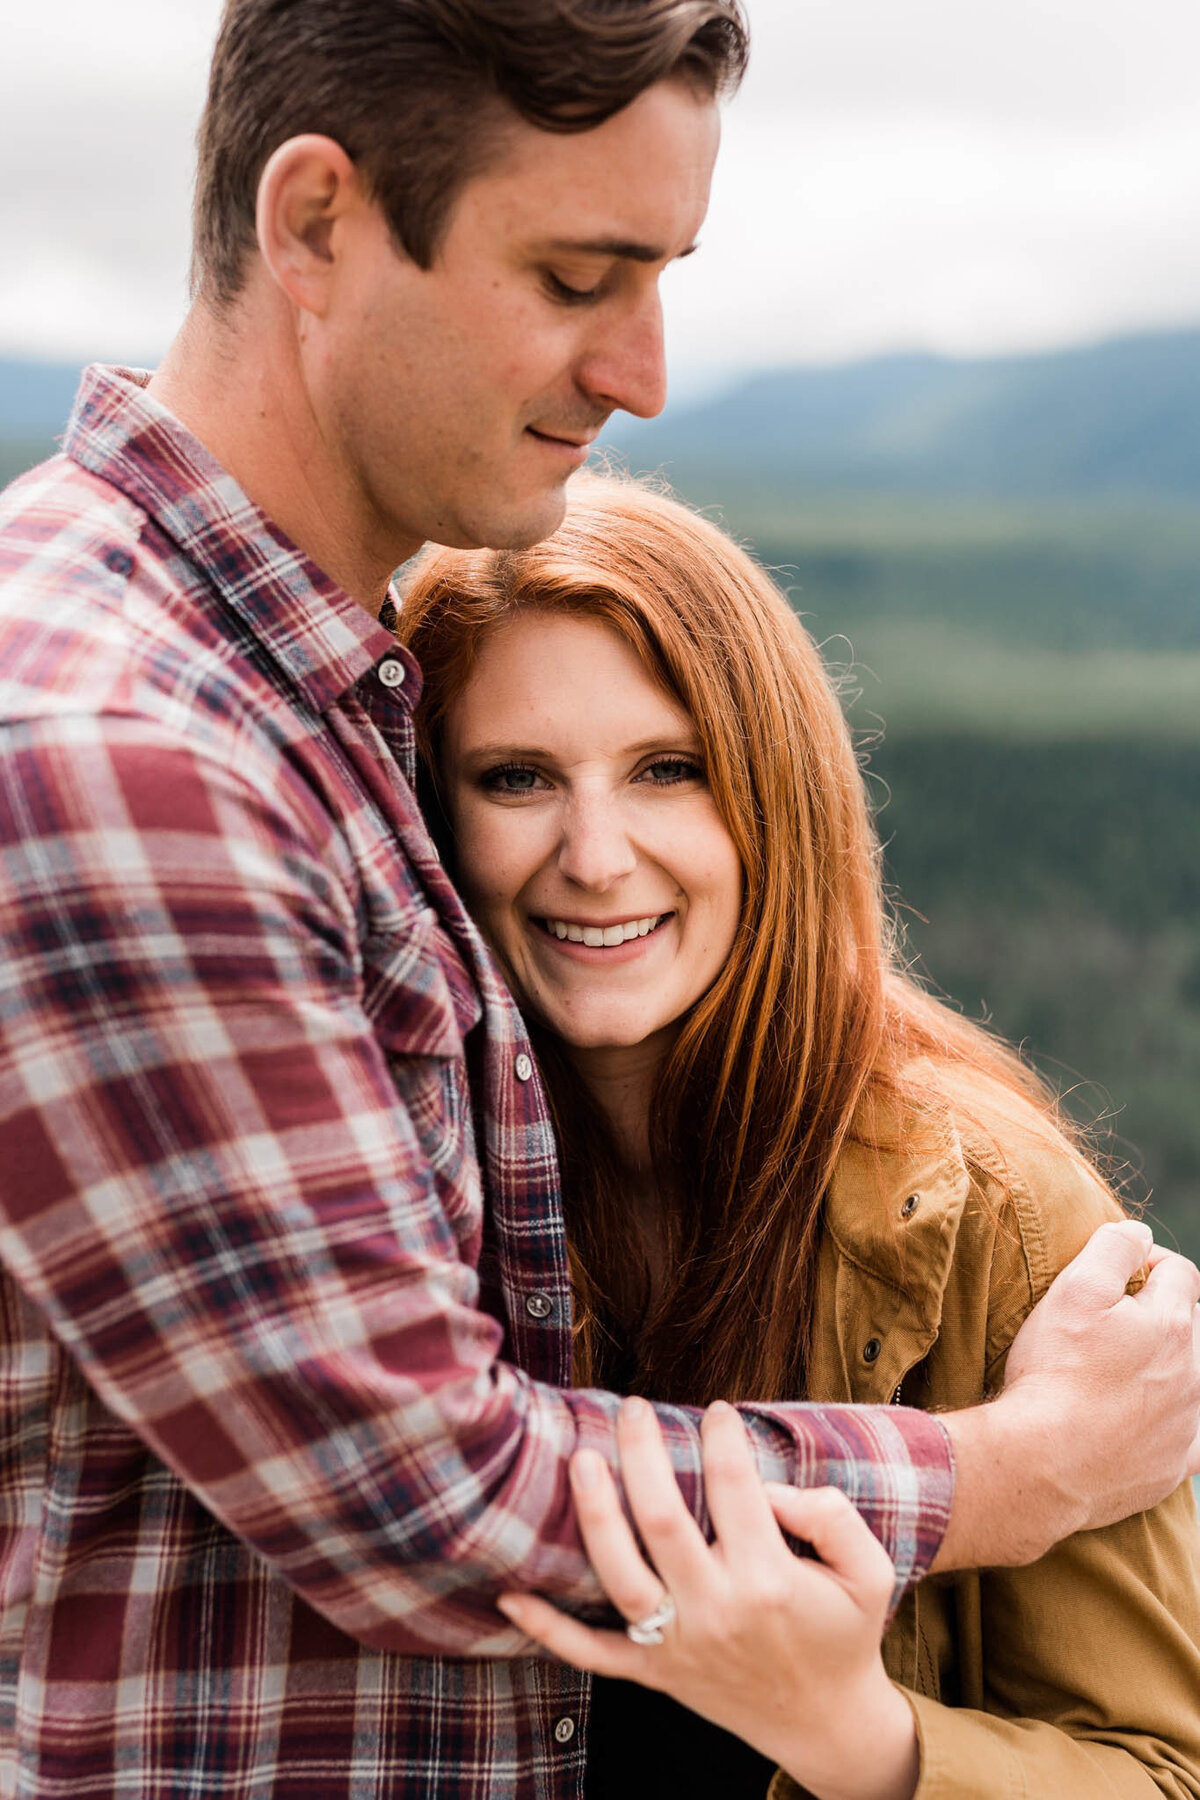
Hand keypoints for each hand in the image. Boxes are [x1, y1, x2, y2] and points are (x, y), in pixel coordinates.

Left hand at [498, 1398, 918, 1799]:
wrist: (825, 1723)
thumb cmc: (843, 1634)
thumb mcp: (867, 1573)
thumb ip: (830, 1517)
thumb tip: (768, 1487)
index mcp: (769, 1580)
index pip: (735, 1487)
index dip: (722, 1438)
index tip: (717, 1410)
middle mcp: (716, 1610)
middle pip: (661, 1519)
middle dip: (642, 1453)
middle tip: (634, 1408)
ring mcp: (677, 1645)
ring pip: (620, 1574)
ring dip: (594, 1513)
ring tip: (583, 1457)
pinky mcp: (653, 1672)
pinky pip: (591, 1654)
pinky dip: (548, 1628)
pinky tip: (511, 1595)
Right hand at [937, 1219, 1199, 1569]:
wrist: (1044, 1463)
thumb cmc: (1055, 1372)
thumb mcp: (1075, 1289)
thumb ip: (1113, 1249)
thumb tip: (1139, 1232)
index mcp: (1171, 1324)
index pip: (1180, 1273)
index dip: (1150, 1261)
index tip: (1120, 1271)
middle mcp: (1193, 1373)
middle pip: (1192, 1325)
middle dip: (1163, 1313)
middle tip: (1115, 1320)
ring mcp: (1187, 1422)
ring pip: (1195, 1379)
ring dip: (1171, 1365)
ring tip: (1125, 1369)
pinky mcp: (1175, 1464)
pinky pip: (1194, 1438)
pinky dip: (1179, 1422)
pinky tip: (1151, 1419)